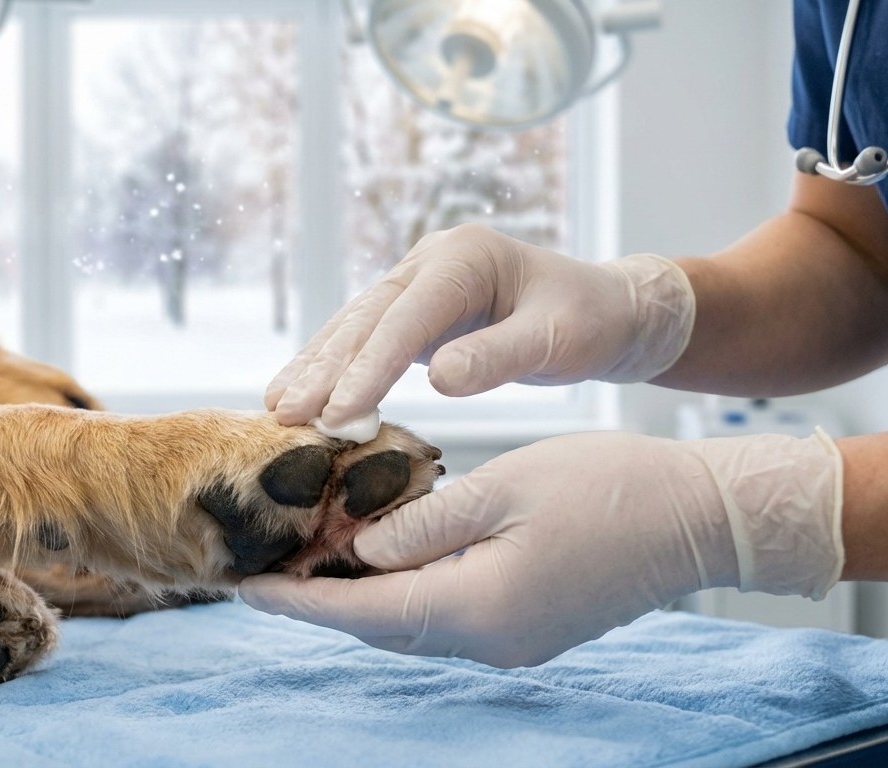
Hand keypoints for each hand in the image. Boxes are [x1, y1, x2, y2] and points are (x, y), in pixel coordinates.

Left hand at [240, 430, 841, 667]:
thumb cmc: (608, 487)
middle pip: (379, 628)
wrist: (702, 520)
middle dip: (318, 602)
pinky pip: (444, 619)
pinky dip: (402, 595)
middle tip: (264, 569)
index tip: (242, 587)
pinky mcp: (529, 630)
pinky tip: (382, 561)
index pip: (360, 613)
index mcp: (475, 607)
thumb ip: (423, 523)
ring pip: (410, 626)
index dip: (297, 601)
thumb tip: (359, 550)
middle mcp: (488, 641)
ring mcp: (512, 643)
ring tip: (309, 562)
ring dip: (358, 599)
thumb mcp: (503, 486)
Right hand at [264, 224, 695, 427]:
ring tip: (277, 408)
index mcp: (464, 258)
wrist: (610, 311)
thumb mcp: (558, 341)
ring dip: (316, 369)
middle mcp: (431, 262)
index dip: (368, 367)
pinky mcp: (414, 313)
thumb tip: (438, 379)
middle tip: (286, 415)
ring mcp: (418, 284)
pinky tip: (302, 395)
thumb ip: (500, 357)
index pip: (405, 318)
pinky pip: (365, 340)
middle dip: (325, 369)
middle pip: (366, 318)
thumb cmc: (591, 321)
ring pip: (355, 327)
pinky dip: (334, 369)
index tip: (338, 413)